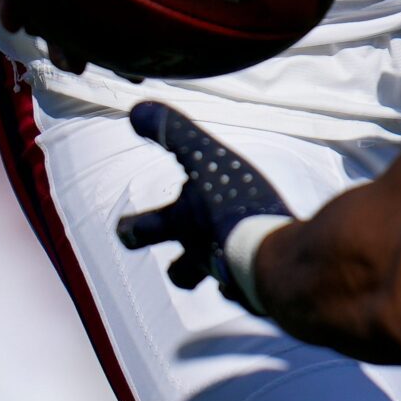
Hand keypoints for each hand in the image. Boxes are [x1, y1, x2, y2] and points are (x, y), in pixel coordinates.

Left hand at [116, 102, 291, 307]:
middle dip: (178, 267)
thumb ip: (172, 133)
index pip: (144, 228)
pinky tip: (270, 272)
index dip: (132, 226)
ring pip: (220, 283)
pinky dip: (258, 282)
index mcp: (184, 226)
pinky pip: (257, 289)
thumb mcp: (203, 159)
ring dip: (221, 273)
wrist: (278, 257)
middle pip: (180, 271)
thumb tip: (134, 110)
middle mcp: (202, 256)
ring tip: (234, 264)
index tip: (122, 226)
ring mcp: (233, 278)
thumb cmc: (236, 207)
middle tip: (175, 267)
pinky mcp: (265, 291)